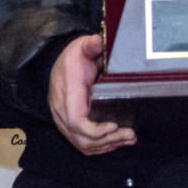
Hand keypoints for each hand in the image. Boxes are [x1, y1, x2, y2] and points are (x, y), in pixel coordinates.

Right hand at [49, 34, 136, 154]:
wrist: (57, 65)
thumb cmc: (72, 58)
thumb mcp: (80, 47)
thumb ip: (90, 45)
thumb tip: (97, 40)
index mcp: (67, 94)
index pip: (76, 121)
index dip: (95, 129)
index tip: (114, 125)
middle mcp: (63, 112)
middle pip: (81, 138)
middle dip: (107, 140)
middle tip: (130, 134)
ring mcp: (64, 121)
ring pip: (82, 144)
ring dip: (106, 146)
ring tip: (129, 139)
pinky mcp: (70, 125)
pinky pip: (82, 143)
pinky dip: (100, 146)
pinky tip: (117, 142)